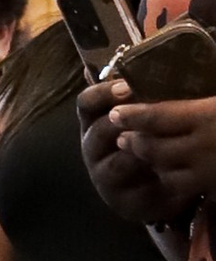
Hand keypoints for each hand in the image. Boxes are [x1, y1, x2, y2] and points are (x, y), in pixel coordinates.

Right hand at [91, 78, 215, 216]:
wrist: (161, 187)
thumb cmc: (154, 141)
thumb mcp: (145, 115)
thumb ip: (139, 93)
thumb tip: (135, 57)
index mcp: (94, 123)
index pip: (86, 103)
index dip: (103, 93)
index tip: (126, 86)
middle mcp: (93, 150)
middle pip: (98, 132)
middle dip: (123, 122)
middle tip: (147, 114)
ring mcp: (104, 178)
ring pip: (115, 164)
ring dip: (138, 153)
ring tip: (162, 143)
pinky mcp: (123, 203)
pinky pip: (136, 190)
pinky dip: (155, 181)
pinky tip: (173, 170)